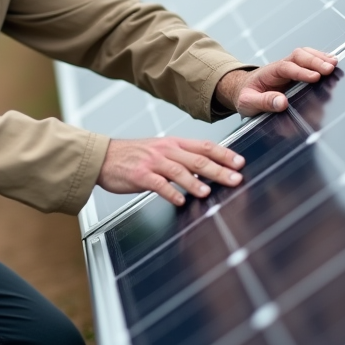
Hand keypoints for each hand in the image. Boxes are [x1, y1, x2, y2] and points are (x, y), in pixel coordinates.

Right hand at [97, 138, 245, 206]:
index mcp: (173, 143)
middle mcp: (166, 150)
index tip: (240, 162)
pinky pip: (158, 184)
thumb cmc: (134, 156)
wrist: (103, 157)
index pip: (204, 146)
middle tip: (235, 179)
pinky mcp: (139, 176)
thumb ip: (182, 158)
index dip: (224, 154)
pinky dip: (170, 193)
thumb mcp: (161, 150)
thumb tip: (208, 170)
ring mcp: (152, 162)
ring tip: (208, 192)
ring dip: (195, 183)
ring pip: (179, 171)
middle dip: (219, 169)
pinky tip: (180, 201)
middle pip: (197, 159)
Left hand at [216, 47, 337, 116]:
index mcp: (268, 72)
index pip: (286, 68)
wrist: (243, 90)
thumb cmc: (245, 96)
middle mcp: (281, 66)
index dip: (301, 72)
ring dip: (320, 58)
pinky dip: (321, 60)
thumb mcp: (247, 103)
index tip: (315, 77)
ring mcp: (289, 67)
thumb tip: (282, 102)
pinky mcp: (297, 72)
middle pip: (298, 56)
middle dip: (315, 61)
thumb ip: (264, 102)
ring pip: (305, 55)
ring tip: (334, 64)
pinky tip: (332, 63)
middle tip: (330, 69)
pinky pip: (309, 61)